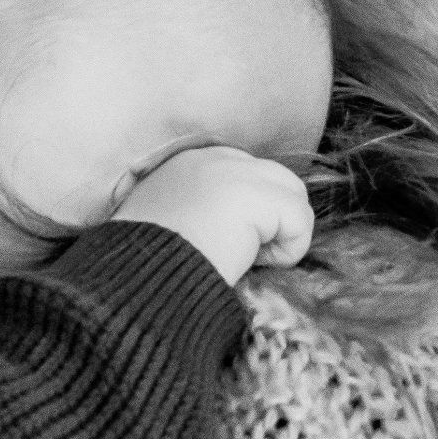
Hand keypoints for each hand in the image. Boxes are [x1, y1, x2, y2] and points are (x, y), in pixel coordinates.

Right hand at [113, 146, 314, 283]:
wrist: (137, 280)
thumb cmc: (146, 268)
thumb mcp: (166, 225)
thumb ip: (199, 211)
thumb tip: (237, 229)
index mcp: (187, 163)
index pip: (247, 177)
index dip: (250, 216)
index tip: (224, 246)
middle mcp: (213, 158)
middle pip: (277, 181)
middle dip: (271, 220)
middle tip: (239, 255)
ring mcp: (235, 171)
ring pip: (293, 198)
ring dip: (279, 235)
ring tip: (245, 260)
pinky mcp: (254, 194)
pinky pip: (300, 220)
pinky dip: (287, 251)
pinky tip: (251, 263)